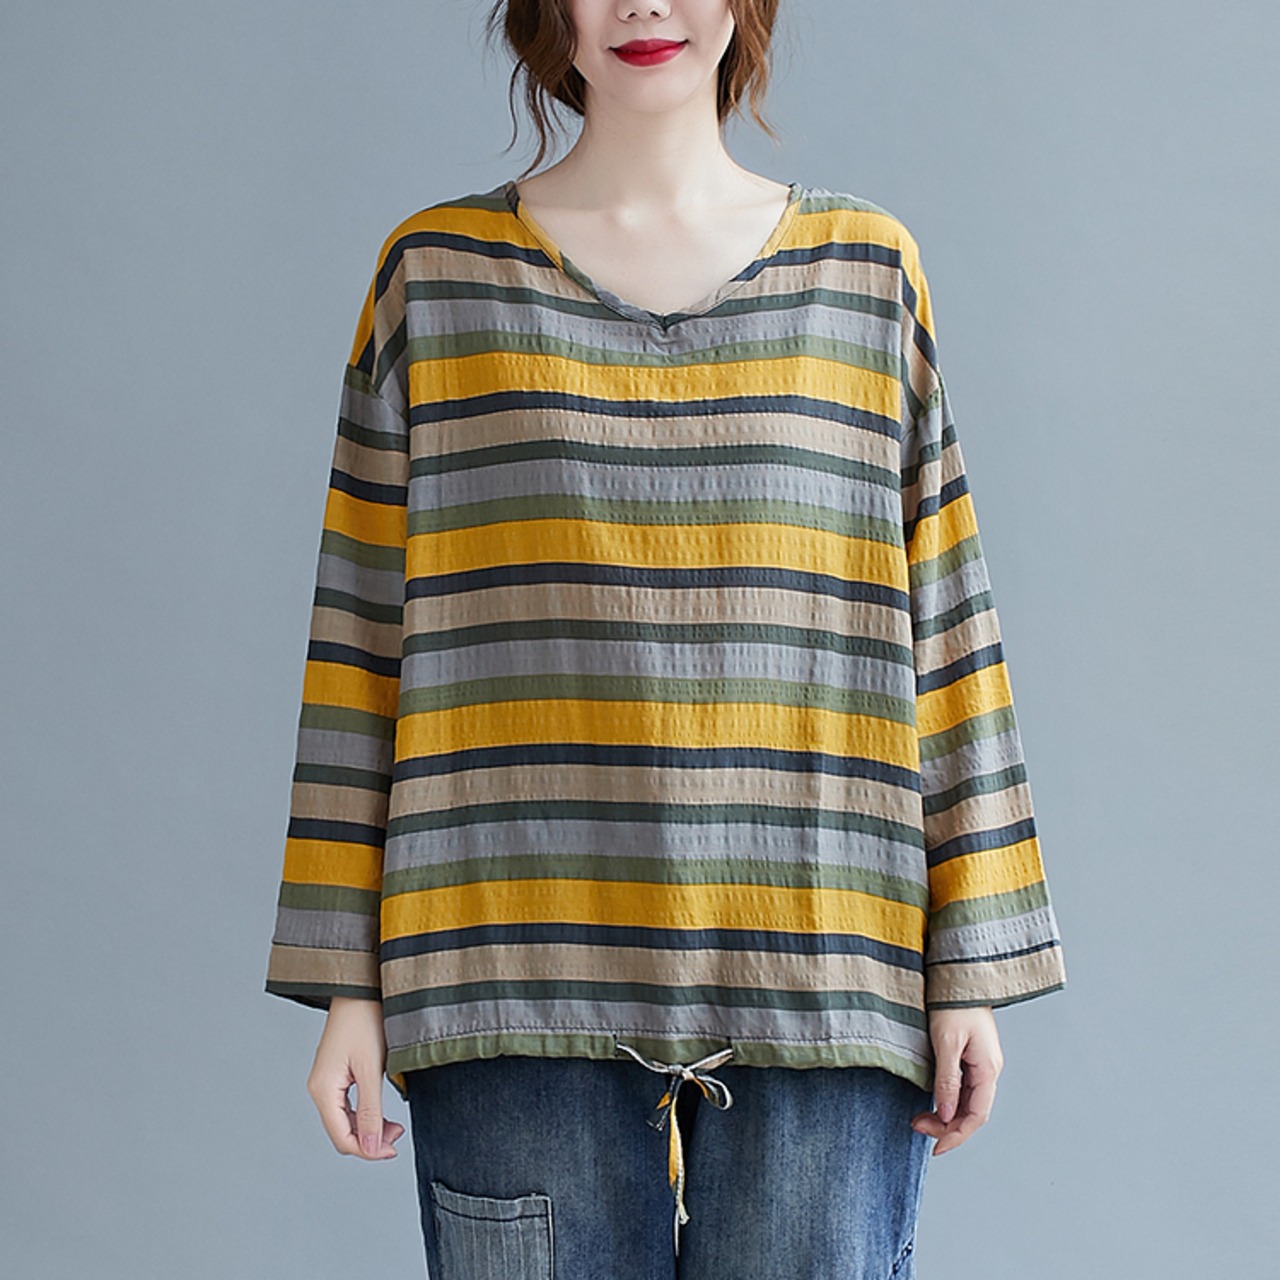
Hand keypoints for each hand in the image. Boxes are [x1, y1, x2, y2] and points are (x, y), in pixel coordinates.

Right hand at [307, 996, 405, 1160]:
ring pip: (345, 1120)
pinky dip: (365, 1114)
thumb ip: (370, 1111)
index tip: (393, 1149)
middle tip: (398, 1135)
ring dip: (368, 1128)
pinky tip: (382, 1112)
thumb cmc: (365, 1021)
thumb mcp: (371, 1069)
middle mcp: (319, 1089)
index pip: (341, 1138)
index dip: (367, 1150)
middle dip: (369, 1140)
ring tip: (394, 1125)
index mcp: (323, 1090)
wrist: (361, 989)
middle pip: (341, 1132)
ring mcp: (326, 1081)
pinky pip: (347, 1106)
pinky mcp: (335, 1074)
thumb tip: (369, 1148)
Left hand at [910, 1006, 1002, 1155]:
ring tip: (920, 1118)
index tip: (934, 1148)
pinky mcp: (971, 1054)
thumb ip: (946, 1079)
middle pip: (972, 1112)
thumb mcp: (946, 1042)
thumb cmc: (953, 1003)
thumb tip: (946, 1115)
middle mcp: (988, 1069)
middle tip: (917, 1127)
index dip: (956, 1136)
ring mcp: (981, 1062)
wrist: (960, 974)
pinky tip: (932, 1101)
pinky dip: (948, 1099)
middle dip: (947, 1126)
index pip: (976, 1116)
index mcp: (988, 1069)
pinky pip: (963, 1087)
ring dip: (946, 1114)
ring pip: (967, 1101)